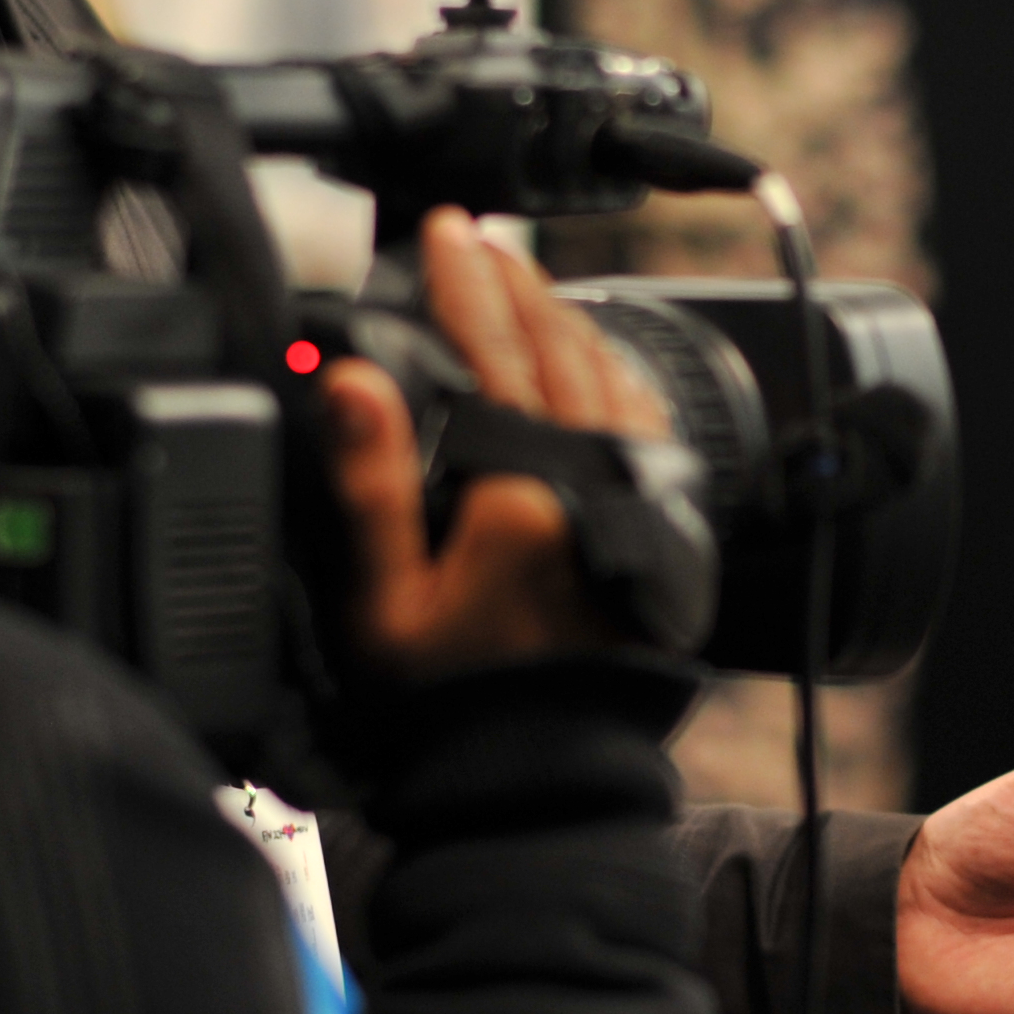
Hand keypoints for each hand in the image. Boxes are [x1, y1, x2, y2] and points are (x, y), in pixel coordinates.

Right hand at [326, 208, 667, 679]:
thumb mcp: (383, 604)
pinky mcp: (659, 541)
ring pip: (611, 382)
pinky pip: (645, 430)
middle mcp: (594, 484)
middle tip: (485, 237)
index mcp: (525, 488)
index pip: (493, 351)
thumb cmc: (453, 711)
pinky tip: (598, 371)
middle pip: (560, 350)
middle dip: (519, 285)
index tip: (444, 227)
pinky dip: (616, 380)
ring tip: (533, 286)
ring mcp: (635, 509)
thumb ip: (370, 483)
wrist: (544, 786)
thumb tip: (354, 379)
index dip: (464, 282)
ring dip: (570, 324)